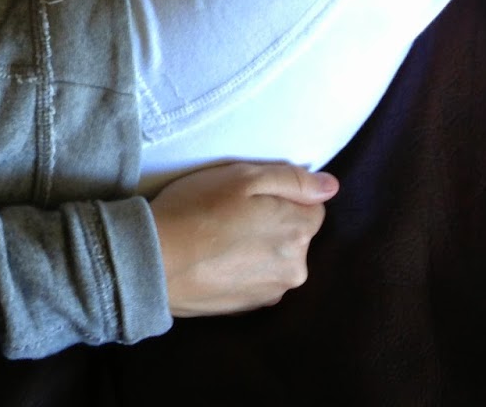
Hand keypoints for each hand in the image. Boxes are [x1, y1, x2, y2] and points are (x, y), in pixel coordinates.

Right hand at [149, 161, 338, 316]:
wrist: (154, 261)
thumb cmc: (196, 210)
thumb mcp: (242, 176)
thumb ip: (292, 180)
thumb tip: (331, 187)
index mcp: (298, 231)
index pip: (312, 208)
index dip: (281, 197)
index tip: (249, 195)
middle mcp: (295, 268)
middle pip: (294, 237)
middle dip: (271, 224)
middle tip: (228, 213)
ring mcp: (271, 292)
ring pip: (274, 261)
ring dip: (256, 250)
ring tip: (216, 238)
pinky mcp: (247, 309)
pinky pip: (254, 281)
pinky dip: (240, 270)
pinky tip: (212, 260)